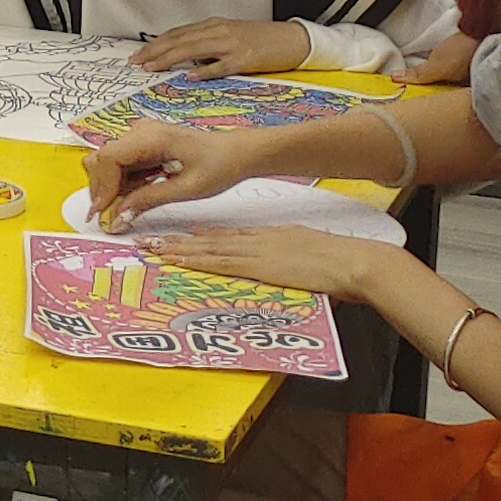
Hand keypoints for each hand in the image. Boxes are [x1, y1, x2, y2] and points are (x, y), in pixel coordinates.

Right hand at [82, 121, 273, 228]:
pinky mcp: (143, 143)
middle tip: (111, 217)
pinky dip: (122, 182)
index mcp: (152, 137)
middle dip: (102, 189)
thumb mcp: (186, 189)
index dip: (101, 187)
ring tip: (129, 205)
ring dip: (112, 187)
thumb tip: (118, 217)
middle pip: (102, 159)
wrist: (238, 153)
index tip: (101, 213)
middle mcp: (141, 131)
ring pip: (108, 162)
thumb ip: (149, 200)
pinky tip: (138, 194)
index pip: (110, 158)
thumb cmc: (220, 166)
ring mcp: (141, 135)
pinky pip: (121, 163)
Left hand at [105, 221, 405, 305]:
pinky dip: (195, 259)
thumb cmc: (339, 260)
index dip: (199, 235)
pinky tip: (176, 259)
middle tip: (147, 237)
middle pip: (209, 238)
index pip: (226, 234)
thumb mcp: (308, 250)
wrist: (352, 261)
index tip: (178, 234)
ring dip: (176, 247)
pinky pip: (219, 262)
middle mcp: (256, 239)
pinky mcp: (258, 265)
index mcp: (268, 235)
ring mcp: (256, 251)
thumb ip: (290, 253)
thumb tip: (284, 261)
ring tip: (150, 246)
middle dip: (177, 239)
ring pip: (207, 248)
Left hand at [135, 19, 308, 80]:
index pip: (177, 34)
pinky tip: (189, 76)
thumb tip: (187, 62)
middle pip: (179, 40)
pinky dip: (203, 70)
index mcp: (214, 26)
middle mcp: (219, 31)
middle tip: (136, 62)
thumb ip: (208, 47)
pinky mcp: (245, 58)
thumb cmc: (263, 40)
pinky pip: (220, 65)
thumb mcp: (230, 38)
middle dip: (154, 51)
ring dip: (169, 58)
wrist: (293, 40)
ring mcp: (231, 44)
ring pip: (193, 49)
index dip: (155, 44)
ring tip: (152, 67)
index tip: (139, 55)